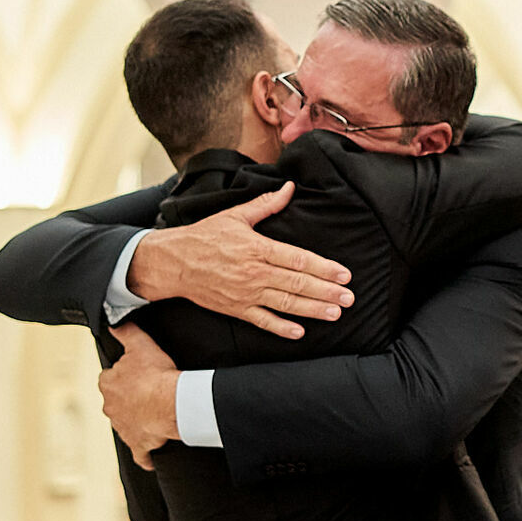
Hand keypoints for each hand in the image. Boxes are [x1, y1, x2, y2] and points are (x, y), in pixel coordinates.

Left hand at [101, 325, 180, 469]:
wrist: (172, 404)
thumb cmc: (156, 376)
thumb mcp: (141, 345)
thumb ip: (126, 332)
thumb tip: (113, 321)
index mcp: (108, 384)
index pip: (109, 378)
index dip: (123, 375)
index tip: (136, 374)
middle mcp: (110, 407)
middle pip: (116, 401)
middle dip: (129, 398)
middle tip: (148, 392)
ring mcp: (123, 428)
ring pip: (126, 424)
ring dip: (137, 420)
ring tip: (154, 414)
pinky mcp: (138, 444)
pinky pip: (140, 454)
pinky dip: (144, 455)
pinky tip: (150, 456)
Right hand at [126, 183, 352, 339]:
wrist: (172, 262)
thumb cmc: (204, 237)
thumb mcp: (235, 216)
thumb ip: (266, 205)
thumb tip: (289, 188)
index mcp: (257, 248)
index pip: (298, 260)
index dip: (324, 268)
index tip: (344, 274)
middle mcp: (254, 272)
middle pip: (297, 284)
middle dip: (326, 292)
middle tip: (349, 298)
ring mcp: (245, 293)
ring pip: (285, 304)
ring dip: (313, 310)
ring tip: (335, 313)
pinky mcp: (236, 309)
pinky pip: (262, 321)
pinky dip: (281, 328)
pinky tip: (300, 332)